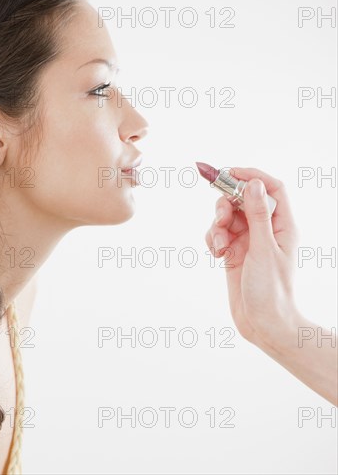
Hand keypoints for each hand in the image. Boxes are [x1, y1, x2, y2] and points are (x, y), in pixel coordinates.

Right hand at [205, 167, 300, 344]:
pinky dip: (213, 239)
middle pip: (243, 199)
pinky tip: (217, 253)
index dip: (251, 175)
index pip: (271, 188)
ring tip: (219, 246)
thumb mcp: (263, 249)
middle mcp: (265, 229)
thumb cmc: (271, 290)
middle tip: (221, 218)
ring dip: (217, 226)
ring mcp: (248, 240)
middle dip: (227, 205)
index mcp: (282, 225)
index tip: (229, 172)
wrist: (262, 323)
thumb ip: (257, 215)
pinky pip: (218, 233)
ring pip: (227, 216)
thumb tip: (254, 184)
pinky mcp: (234, 251)